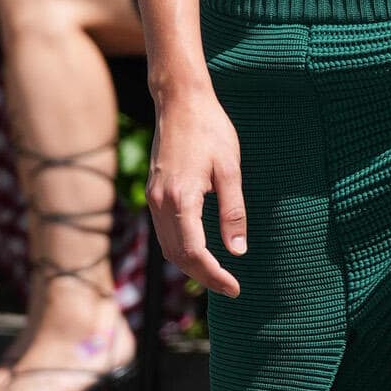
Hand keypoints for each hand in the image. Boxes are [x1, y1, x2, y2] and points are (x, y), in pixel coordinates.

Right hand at [146, 84, 245, 297]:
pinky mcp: (154, 192)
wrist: (180, 102)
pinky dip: (180, 249)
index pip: (194, 253)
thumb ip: (233, 212)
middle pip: (177, 256)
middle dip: (202, 277)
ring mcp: (153, 198)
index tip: (234, 288)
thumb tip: (238, 251)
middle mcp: (160, 202)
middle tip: (230, 288)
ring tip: (218, 276)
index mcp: (181, 199)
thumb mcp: (230, 170)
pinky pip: (163, 232)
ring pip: (168, 247)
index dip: (214, 276)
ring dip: (190, 266)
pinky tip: (200, 252)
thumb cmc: (210, 130)